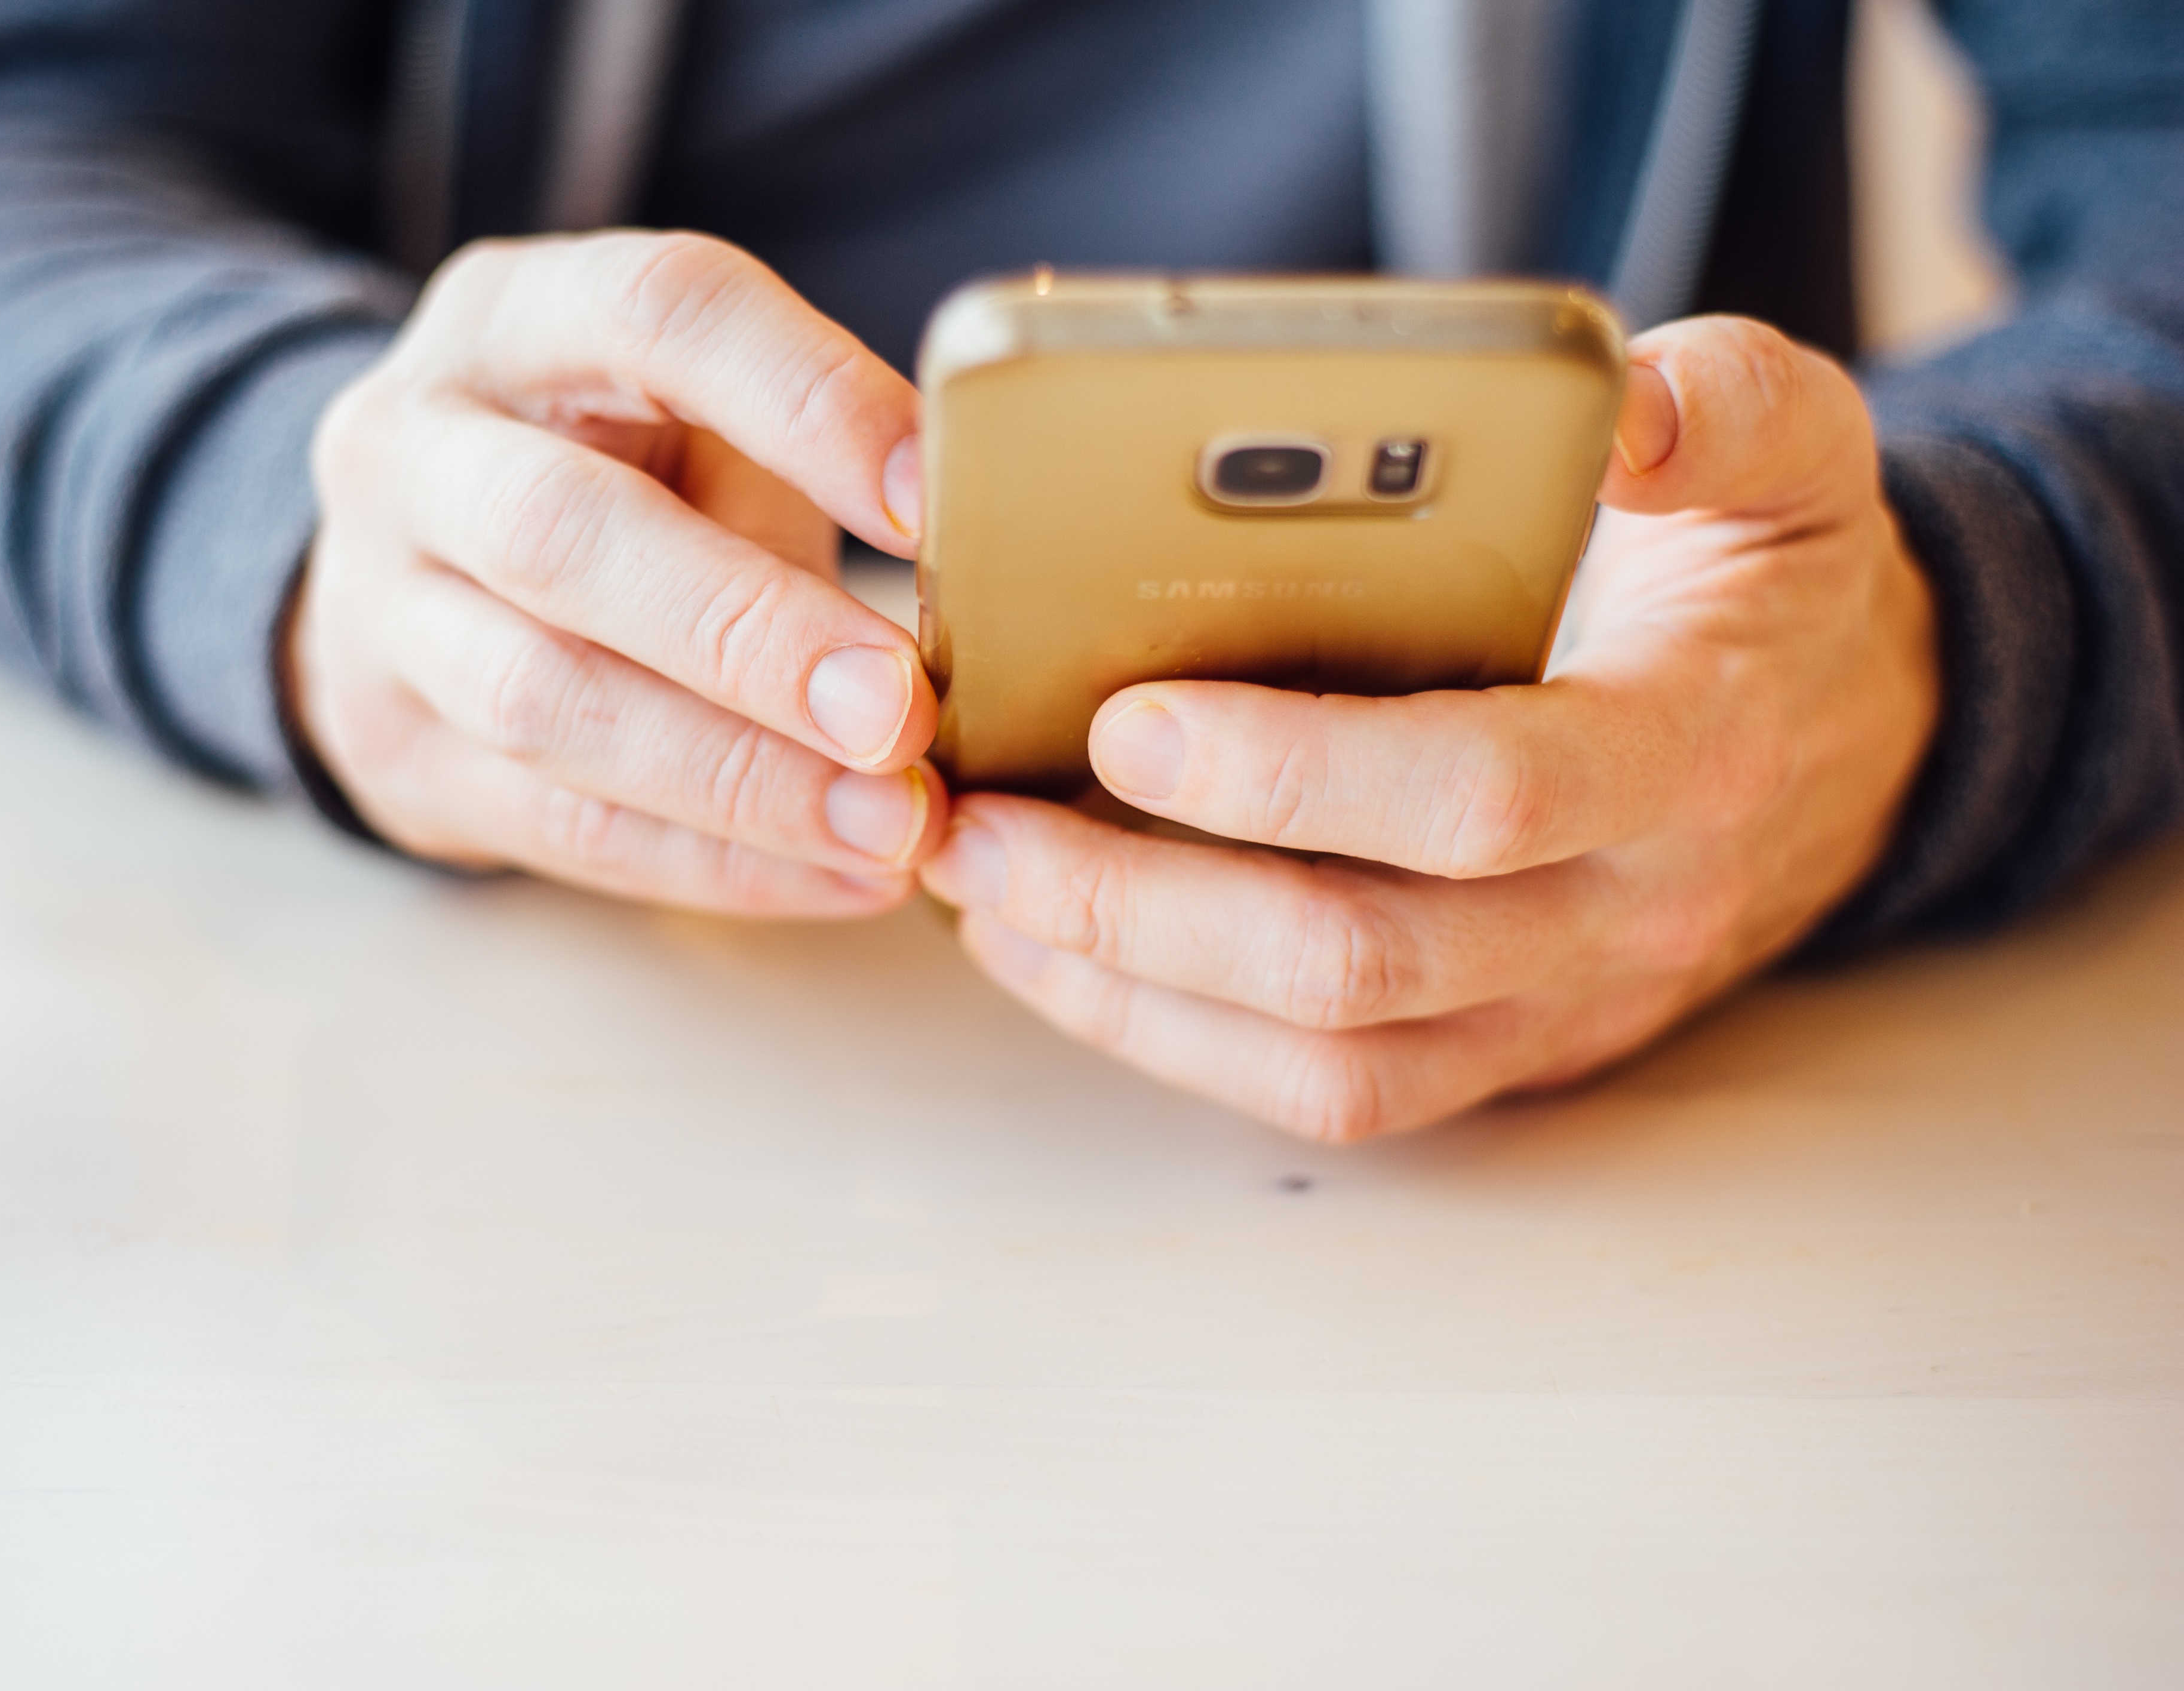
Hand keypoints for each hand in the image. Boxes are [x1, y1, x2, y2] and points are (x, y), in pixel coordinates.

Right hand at [292, 232, 946, 913]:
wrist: (417, 580)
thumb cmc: (621, 477)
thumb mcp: (702, 418)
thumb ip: (814, 462)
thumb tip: (992, 560)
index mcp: (518, 319)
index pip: (659, 313)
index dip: (806, 399)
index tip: (934, 502)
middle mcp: (415, 450)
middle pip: (563, 533)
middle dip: (748, 631)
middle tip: (899, 712)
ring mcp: (380, 611)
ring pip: (546, 701)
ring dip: (740, 778)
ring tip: (895, 824)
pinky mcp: (401, 756)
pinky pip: (564, 828)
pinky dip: (720, 862)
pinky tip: (845, 877)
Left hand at [920, 317, 1941, 1140]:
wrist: (1857, 751)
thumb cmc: (1777, 590)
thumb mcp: (1797, 458)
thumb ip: (1717, 407)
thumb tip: (1611, 403)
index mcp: (1683, 752)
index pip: (1479, 792)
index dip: (1294, 773)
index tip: (1123, 719)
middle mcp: (1619, 912)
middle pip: (1360, 956)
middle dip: (1140, 903)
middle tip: (972, 821)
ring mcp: (1559, 1006)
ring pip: (1326, 1057)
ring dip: (1126, 988)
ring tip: (976, 892)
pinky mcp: (1503, 1051)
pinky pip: (1329, 1095)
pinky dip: (1172, 1040)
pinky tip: (1054, 956)